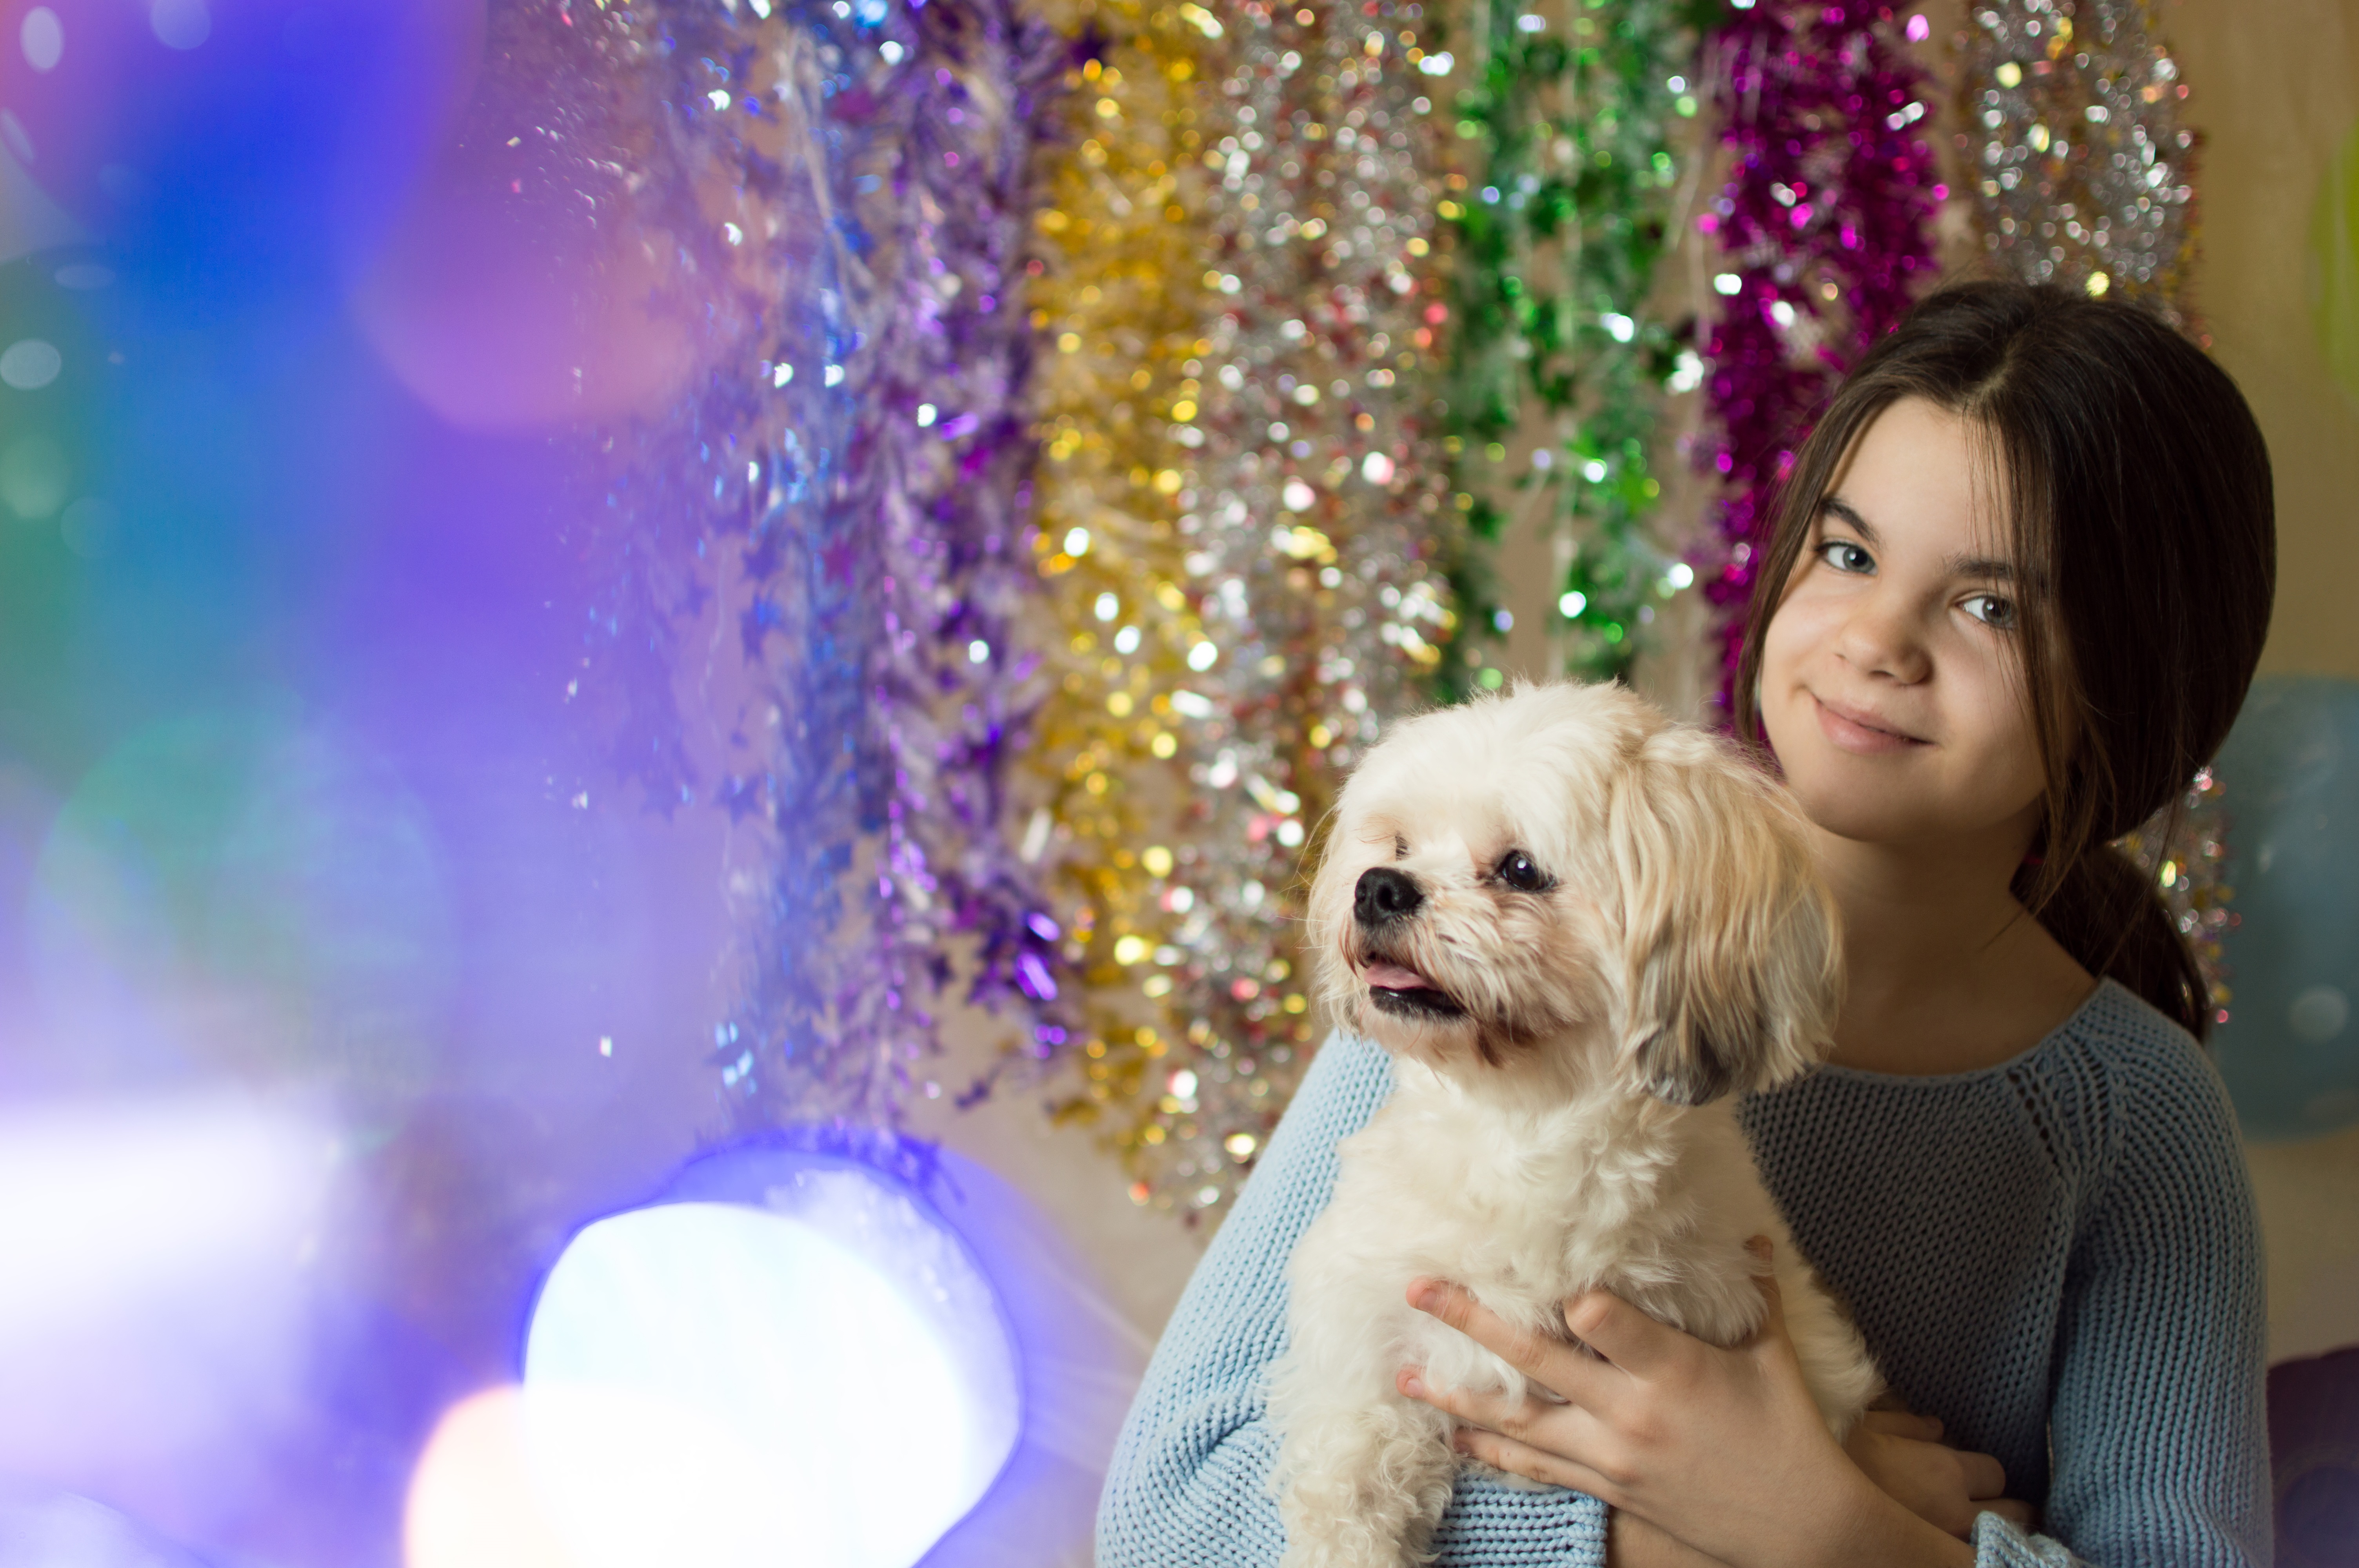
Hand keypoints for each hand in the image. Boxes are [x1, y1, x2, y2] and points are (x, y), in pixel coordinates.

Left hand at [1394, 1240, 1973, 1567]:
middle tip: (1418, 1289)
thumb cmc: (1789, 1433)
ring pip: (1518, 1424)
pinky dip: (1491, 1452)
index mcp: (1673, 1372)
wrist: (1800, 1529)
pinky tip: (1454, 1437)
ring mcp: (1611, 1457)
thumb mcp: (1771, 1355)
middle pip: (1536, 1363)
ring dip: (1456, 1396)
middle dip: (1471, 1322)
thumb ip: (1750, 1293)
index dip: (1574, 1301)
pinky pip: (1538, 1467)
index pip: (1605, 1325)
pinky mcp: (1607, 1488)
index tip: (1536, 1268)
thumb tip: (1747, 1236)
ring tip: (1404, 1375)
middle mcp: (1630, 1415)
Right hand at [1845, 1409, 2035, 1537]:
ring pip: (1988, 1542)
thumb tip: (1935, 1428)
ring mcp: (1938, 1544)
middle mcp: (1952, 1514)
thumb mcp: (1865, 1423)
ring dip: (1985, 1530)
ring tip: (1975, 1528)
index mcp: (1943, 1471)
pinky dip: (1952, 1547)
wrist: (1797, 1499)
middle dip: (2006, 1508)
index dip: (1984, 1472)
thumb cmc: (1827, 1451)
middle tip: (1998, 1507)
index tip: (1977, 1474)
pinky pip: (1951, 1556)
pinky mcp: (1915, 1556)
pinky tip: (1937, 1539)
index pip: (1993, 1473)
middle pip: (2010, 1515)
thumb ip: (1905, 1424)